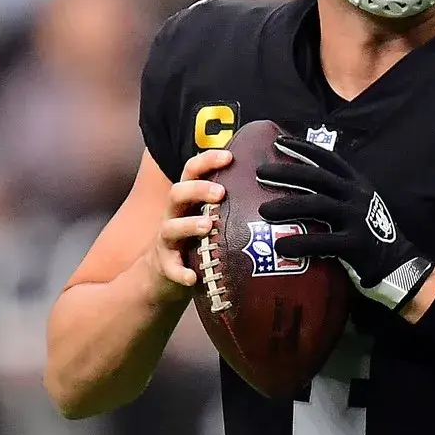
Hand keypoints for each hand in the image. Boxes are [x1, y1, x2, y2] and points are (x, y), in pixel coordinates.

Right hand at [143, 150, 229, 303]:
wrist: (161, 275)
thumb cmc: (194, 241)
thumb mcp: (207, 217)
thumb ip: (228, 204)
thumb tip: (272, 191)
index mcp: (187, 201)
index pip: (191, 171)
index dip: (207, 160)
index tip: (229, 156)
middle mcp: (173, 216)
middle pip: (177, 193)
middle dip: (198, 189)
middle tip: (220, 192)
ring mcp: (167, 241)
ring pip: (170, 228)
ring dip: (188, 225)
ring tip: (207, 226)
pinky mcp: (165, 266)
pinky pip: (171, 268)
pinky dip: (180, 272)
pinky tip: (192, 278)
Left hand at [256, 136, 433, 309]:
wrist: (399, 263)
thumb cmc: (370, 233)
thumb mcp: (358, 204)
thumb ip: (335, 194)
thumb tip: (296, 187)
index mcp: (356, 183)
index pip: (328, 158)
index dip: (303, 148)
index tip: (278, 142)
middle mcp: (356, 196)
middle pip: (317, 178)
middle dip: (287, 172)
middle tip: (260, 173)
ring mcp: (357, 218)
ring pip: (317, 205)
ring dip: (287, 206)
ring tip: (263, 210)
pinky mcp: (355, 244)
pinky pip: (322, 241)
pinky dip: (299, 243)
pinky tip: (280, 246)